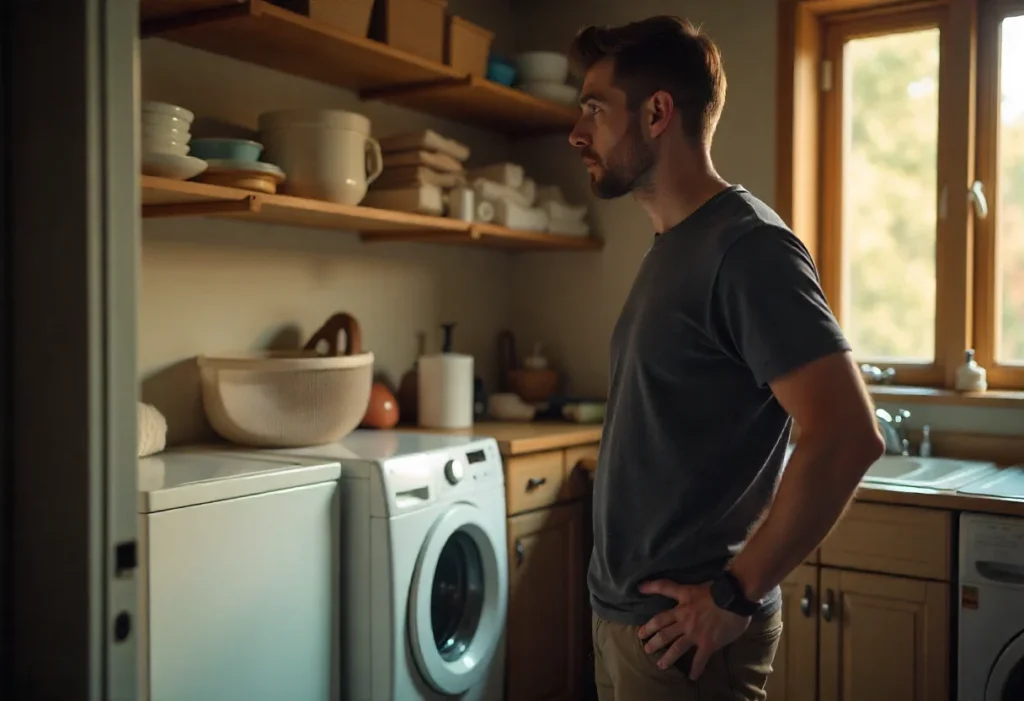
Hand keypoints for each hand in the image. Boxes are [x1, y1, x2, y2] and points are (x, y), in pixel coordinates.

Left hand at [636, 580, 750, 679]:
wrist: (735, 597)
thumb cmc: (723, 588)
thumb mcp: (703, 585)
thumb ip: (695, 593)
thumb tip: (697, 596)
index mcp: (685, 597)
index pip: (664, 588)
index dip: (651, 587)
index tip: (640, 588)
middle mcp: (684, 616)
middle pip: (661, 626)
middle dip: (651, 635)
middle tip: (643, 642)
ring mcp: (694, 631)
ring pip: (675, 646)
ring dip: (666, 657)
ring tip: (659, 665)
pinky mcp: (706, 643)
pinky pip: (699, 659)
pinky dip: (695, 669)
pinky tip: (692, 677)